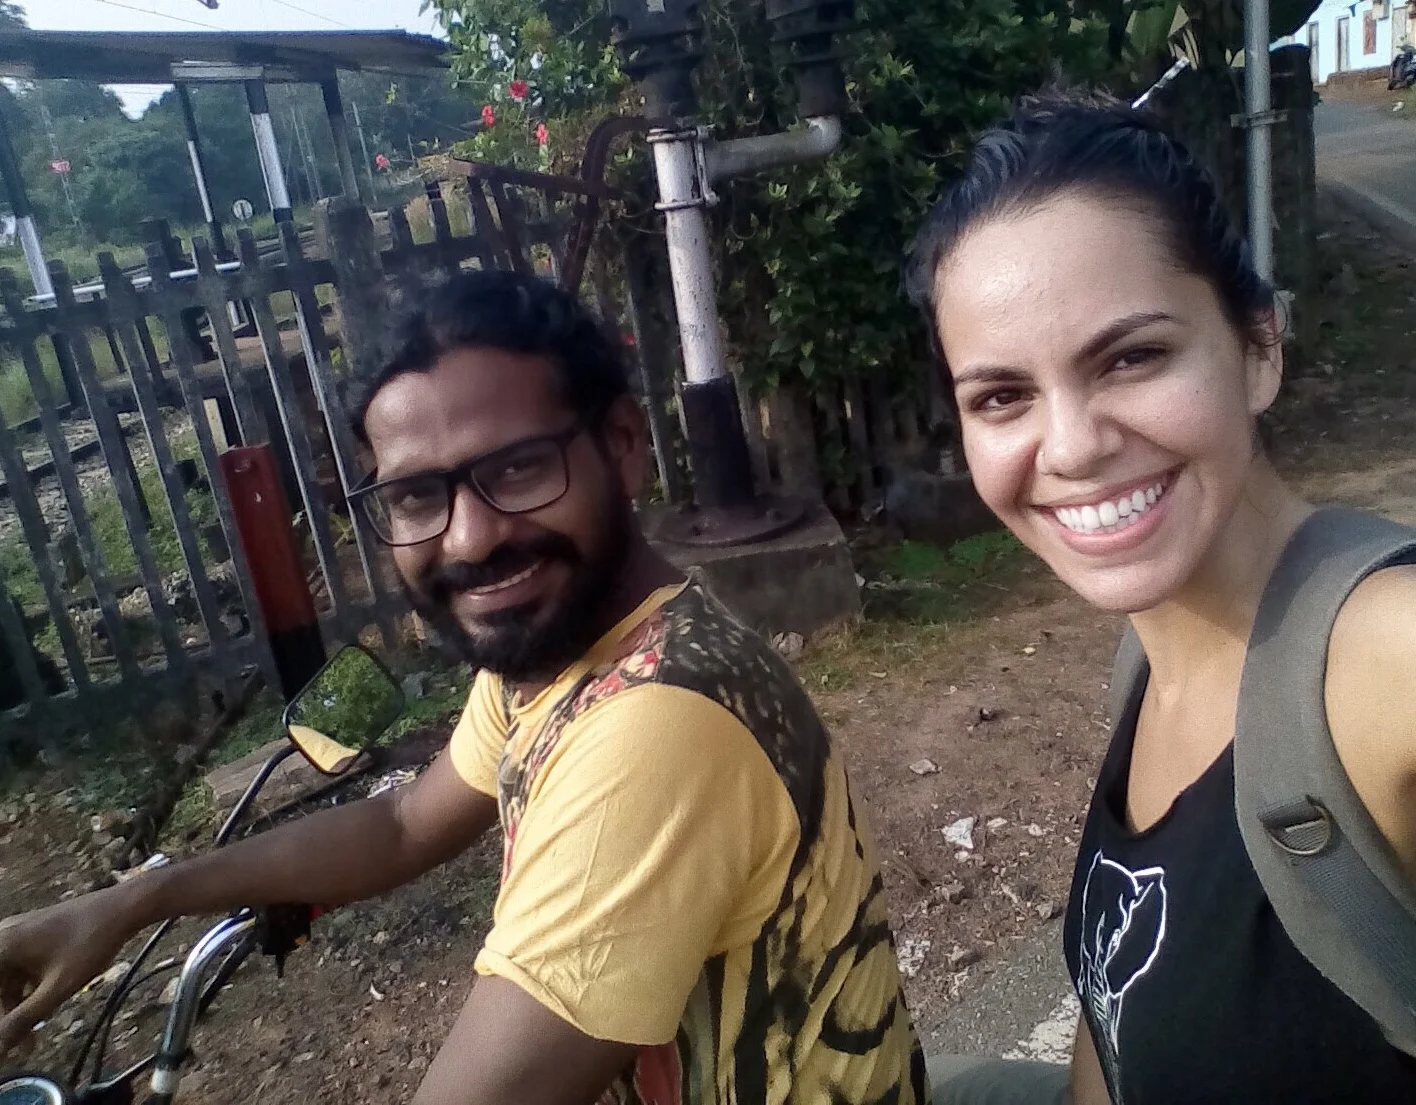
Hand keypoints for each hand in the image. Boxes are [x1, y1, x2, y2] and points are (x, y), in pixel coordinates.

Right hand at [0, 893, 134, 1057]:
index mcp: (0, 948)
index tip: (6, 1041)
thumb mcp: (56, 988)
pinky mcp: (35, 937)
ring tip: (30, 1043)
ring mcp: (19, 935)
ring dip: (18, 1010)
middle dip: (7, 1020)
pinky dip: (30, 992)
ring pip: (9, 982)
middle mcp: (3, 938)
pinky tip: (44, 1013)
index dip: (0, 1019)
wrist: (123, 907)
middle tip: (22, 1048)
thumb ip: (22, 1021)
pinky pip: (22, 970)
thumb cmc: (90, 943)